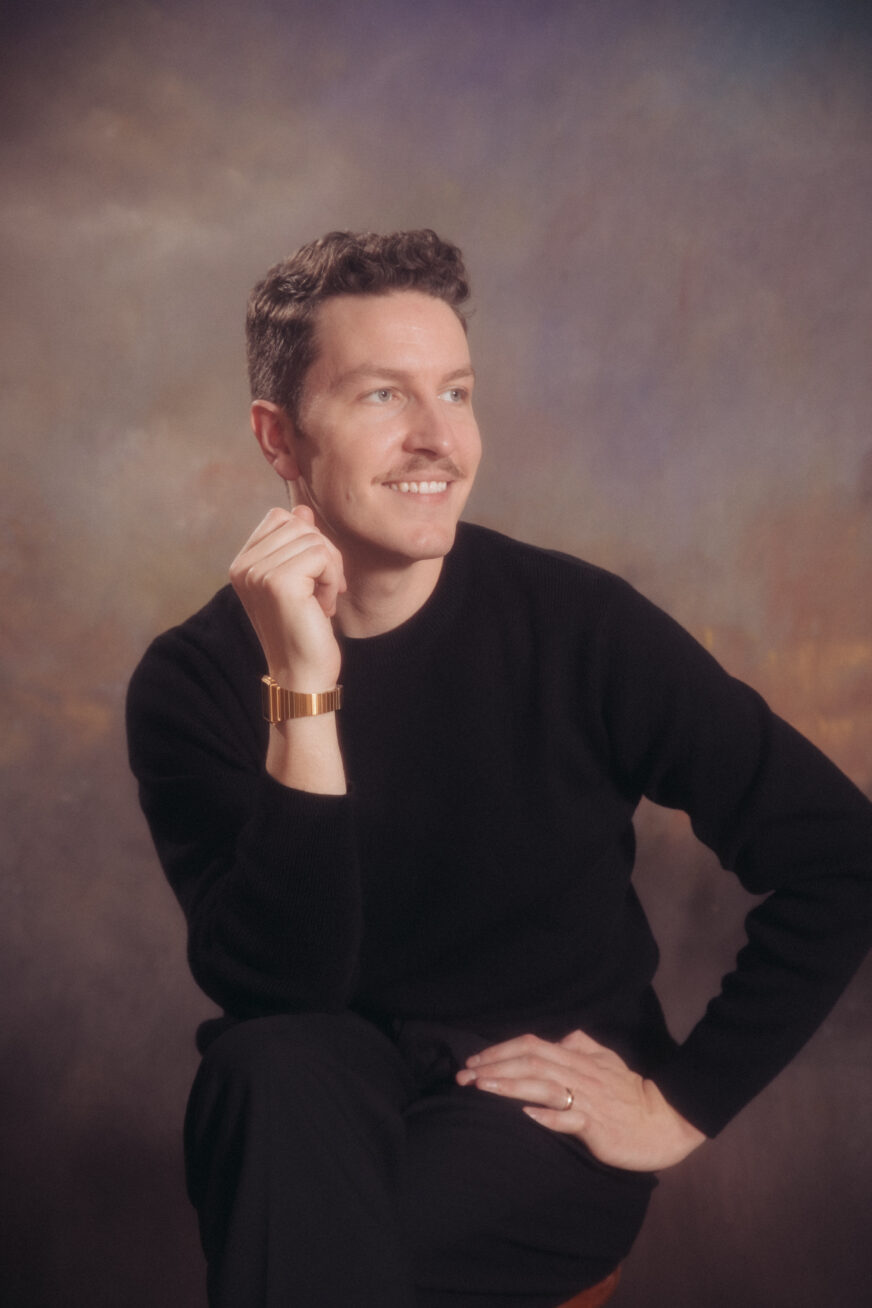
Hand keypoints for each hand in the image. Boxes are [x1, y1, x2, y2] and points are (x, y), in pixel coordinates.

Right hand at [229, 505, 345, 689]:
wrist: (302, 674)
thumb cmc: (304, 630)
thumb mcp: (300, 580)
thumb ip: (297, 544)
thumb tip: (302, 509)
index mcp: (242, 563)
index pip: (280, 518)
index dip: (307, 541)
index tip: (313, 577)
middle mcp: (243, 566)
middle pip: (299, 524)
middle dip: (324, 555)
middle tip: (322, 593)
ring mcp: (258, 573)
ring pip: (314, 539)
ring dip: (330, 570)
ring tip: (320, 601)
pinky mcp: (279, 582)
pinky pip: (322, 556)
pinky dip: (333, 579)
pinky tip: (323, 606)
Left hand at [456, 1029, 705, 1171]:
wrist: (666, 1121)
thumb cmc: (632, 1094)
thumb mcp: (606, 1061)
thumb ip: (582, 1046)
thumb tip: (562, 1036)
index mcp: (578, 1058)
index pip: (532, 1045)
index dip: (501, 1050)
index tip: (474, 1061)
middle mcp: (579, 1074)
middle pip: (531, 1061)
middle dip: (494, 1066)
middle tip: (464, 1076)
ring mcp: (587, 1100)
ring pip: (544, 1085)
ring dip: (510, 1085)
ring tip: (482, 1088)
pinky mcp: (597, 1126)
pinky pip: (569, 1118)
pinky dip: (547, 1115)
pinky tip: (526, 1115)